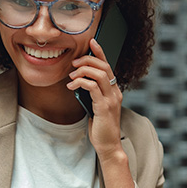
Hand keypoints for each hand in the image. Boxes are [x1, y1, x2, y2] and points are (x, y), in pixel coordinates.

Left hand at [68, 38, 123, 157]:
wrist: (108, 145)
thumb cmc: (101, 127)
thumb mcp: (95, 106)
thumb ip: (92, 94)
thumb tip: (80, 82)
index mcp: (114, 90)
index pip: (108, 66)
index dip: (100, 52)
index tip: (92, 42)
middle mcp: (115, 92)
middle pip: (103, 66)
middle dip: (87, 60)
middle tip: (74, 63)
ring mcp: (111, 99)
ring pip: (98, 74)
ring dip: (82, 71)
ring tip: (71, 77)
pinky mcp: (104, 107)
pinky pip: (92, 87)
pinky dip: (80, 83)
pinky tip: (72, 87)